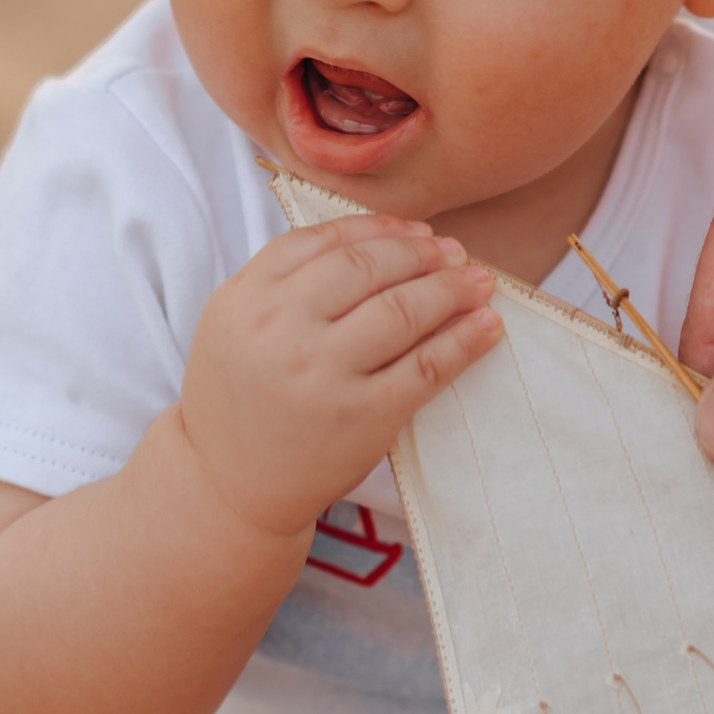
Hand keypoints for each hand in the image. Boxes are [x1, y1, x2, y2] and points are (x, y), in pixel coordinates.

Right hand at [180, 213, 502, 536]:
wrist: (226, 485)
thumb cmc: (240, 397)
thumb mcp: (234, 323)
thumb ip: (284, 279)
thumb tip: (376, 239)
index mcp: (247, 297)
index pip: (325, 240)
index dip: (379, 228)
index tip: (414, 231)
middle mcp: (282, 329)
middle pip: (369, 266)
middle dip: (421, 253)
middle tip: (453, 250)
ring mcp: (323, 374)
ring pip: (404, 309)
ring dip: (452, 288)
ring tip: (477, 281)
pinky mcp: (363, 417)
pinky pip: (426, 366)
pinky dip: (464, 341)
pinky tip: (487, 326)